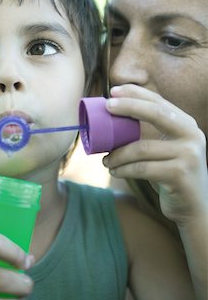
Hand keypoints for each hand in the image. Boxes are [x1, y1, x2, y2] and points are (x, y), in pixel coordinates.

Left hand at [103, 84, 207, 224]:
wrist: (193, 208)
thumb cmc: (170, 174)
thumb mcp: (165, 149)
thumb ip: (150, 132)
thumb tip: (112, 116)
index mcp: (187, 125)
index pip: (159, 102)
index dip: (136, 94)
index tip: (113, 91)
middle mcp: (192, 136)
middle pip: (156, 113)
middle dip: (128, 106)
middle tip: (107, 107)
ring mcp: (189, 155)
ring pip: (142, 148)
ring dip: (117, 154)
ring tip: (106, 160)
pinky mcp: (180, 175)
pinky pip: (142, 168)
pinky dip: (123, 169)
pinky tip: (114, 171)